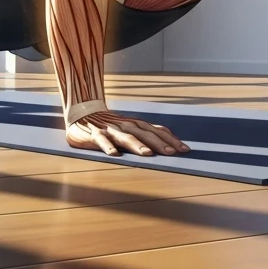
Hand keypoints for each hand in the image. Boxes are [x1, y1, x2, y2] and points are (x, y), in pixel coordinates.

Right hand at [65, 109, 189, 156]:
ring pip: (126, 137)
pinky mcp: (95, 135)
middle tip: (172, 153)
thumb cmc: (110, 124)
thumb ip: (146, 134)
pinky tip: (114, 155)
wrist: (82, 113)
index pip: (157, 131)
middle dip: (159, 143)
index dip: (171, 140)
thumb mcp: (130, 127)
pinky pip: (102, 141)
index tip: (185, 150)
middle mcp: (126, 125)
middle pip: (145, 134)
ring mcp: (110, 130)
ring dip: (137, 145)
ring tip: (147, 154)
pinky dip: (108, 147)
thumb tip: (169, 141)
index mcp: (136, 124)